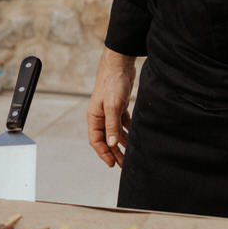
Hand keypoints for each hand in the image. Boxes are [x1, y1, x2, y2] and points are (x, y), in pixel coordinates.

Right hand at [86, 46, 136, 167]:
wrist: (120, 64)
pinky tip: (133, 137)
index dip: (103, 153)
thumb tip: (110, 144)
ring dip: (121, 143)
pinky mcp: (119, 106)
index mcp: (94, 117)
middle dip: (113, 152)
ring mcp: (110, 111)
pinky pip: (122, 123)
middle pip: (106, 139)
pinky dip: (127, 131)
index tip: (111, 164)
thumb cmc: (112, 83)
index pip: (96, 140)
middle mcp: (100, 116)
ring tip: (129, 154)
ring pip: (114, 132)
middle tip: (122, 164)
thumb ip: (112, 125)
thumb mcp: (113, 106)